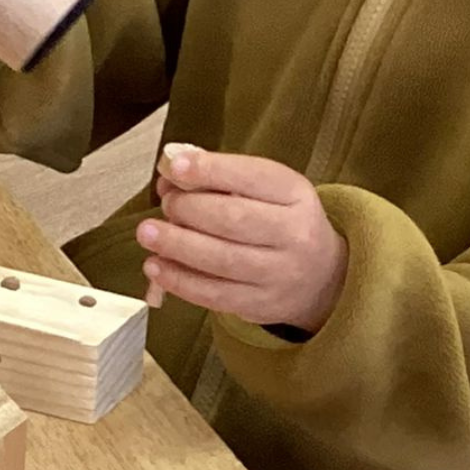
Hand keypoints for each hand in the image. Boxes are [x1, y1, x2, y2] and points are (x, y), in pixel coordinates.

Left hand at [139, 150, 348, 331]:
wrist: (321, 276)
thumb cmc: (280, 221)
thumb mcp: (267, 190)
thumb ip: (221, 178)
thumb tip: (171, 174)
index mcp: (294, 194)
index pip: (252, 177)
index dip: (210, 170)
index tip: (175, 166)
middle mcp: (293, 234)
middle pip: (234, 220)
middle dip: (190, 209)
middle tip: (167, 203)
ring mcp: (278, 274)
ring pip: (222, 260)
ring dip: (177, 245)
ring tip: (148, 233)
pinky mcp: (260, 304)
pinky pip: (214, 295)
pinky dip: (180, 280)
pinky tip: (156, 266)